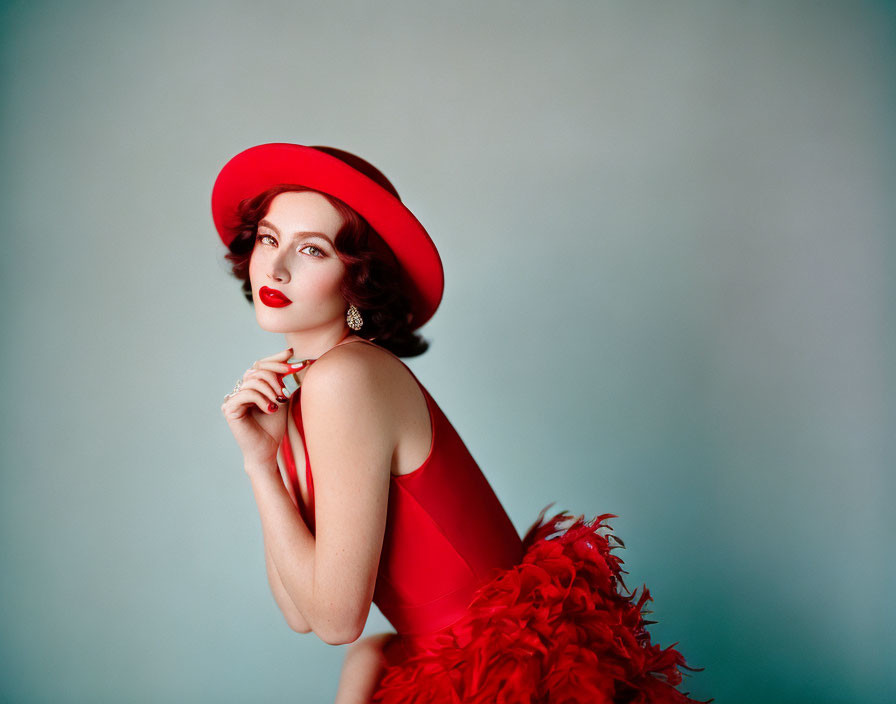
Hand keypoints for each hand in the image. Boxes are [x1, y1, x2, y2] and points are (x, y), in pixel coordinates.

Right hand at [221, 347, 307, 468]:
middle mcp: (239, 390)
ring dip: (270, 389)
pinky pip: (246, 394)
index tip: (291, 353)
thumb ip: (283, 380)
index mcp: (251, 386)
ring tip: (279, 401)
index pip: (261, 364)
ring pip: (253, 380)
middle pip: (257, 369)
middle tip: (286, 389)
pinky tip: (271, 409)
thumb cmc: (274, 427)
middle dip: (276, 374)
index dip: (276, 358)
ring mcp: (233, 398)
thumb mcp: (282, 398)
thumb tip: (293, 357)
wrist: (267, 449)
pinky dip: (262, 399)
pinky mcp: (229, 408)